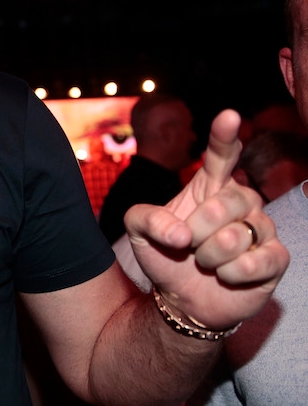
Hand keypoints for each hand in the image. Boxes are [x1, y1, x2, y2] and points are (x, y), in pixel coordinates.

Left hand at [125, 109, 289, 329]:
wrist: (182, 297)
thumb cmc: (165, 255)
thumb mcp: (138, 231)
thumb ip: (145, 219)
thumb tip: (180, 234)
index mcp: (209, 186)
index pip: (221, 155)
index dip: (224, 136)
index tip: (228, 116)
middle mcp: (240, 201)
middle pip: (223, 204)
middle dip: (196, 231)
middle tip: (188, 246)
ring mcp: (261, 228)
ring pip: (237, 236)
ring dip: (210, 257)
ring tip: (205, 262)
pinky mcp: (275, 258)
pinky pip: (258, 261)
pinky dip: (232, 274)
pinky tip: (226, 276)